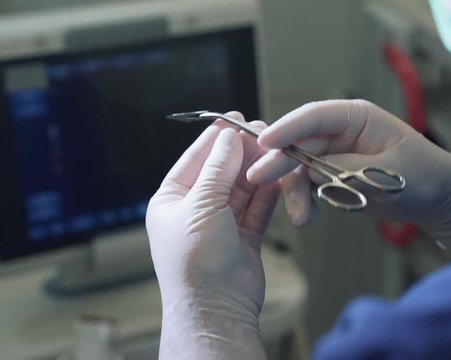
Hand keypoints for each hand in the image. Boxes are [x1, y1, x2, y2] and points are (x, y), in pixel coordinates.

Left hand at [146, 112, 278, 358]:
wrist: (216, 307)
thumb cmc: (196, 261)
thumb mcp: (202, 206)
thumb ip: (218, 169)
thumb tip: (228, 136)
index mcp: (172, 200)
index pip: (195, 160)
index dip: (215, 139)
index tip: (234, 119)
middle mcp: (195, 209)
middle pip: (221, 171)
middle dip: (240, 153)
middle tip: (261, 133)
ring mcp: (221, 223)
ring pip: (241, 188)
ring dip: (256, 171)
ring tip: (273, 151)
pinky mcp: (244, 236)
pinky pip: (257, 207)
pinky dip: (266, 192)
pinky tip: (277, 177)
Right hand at [247, 99, 450, 225]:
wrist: (439, 201)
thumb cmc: (425, 175)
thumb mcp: (387, 171)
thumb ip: (346, 168)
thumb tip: (308, 170)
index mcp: (356, 117)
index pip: (314, 117)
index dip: (287, 127)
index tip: (265, 141)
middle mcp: (340, 133)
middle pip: (299, 143)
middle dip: (280, 162)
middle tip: (257, 178)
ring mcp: (333, 156)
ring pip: (298, 169)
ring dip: (294, 192)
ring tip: (302, 217)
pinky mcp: (332, 178)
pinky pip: (307, 187)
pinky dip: (304, 202)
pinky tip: (308, 217)